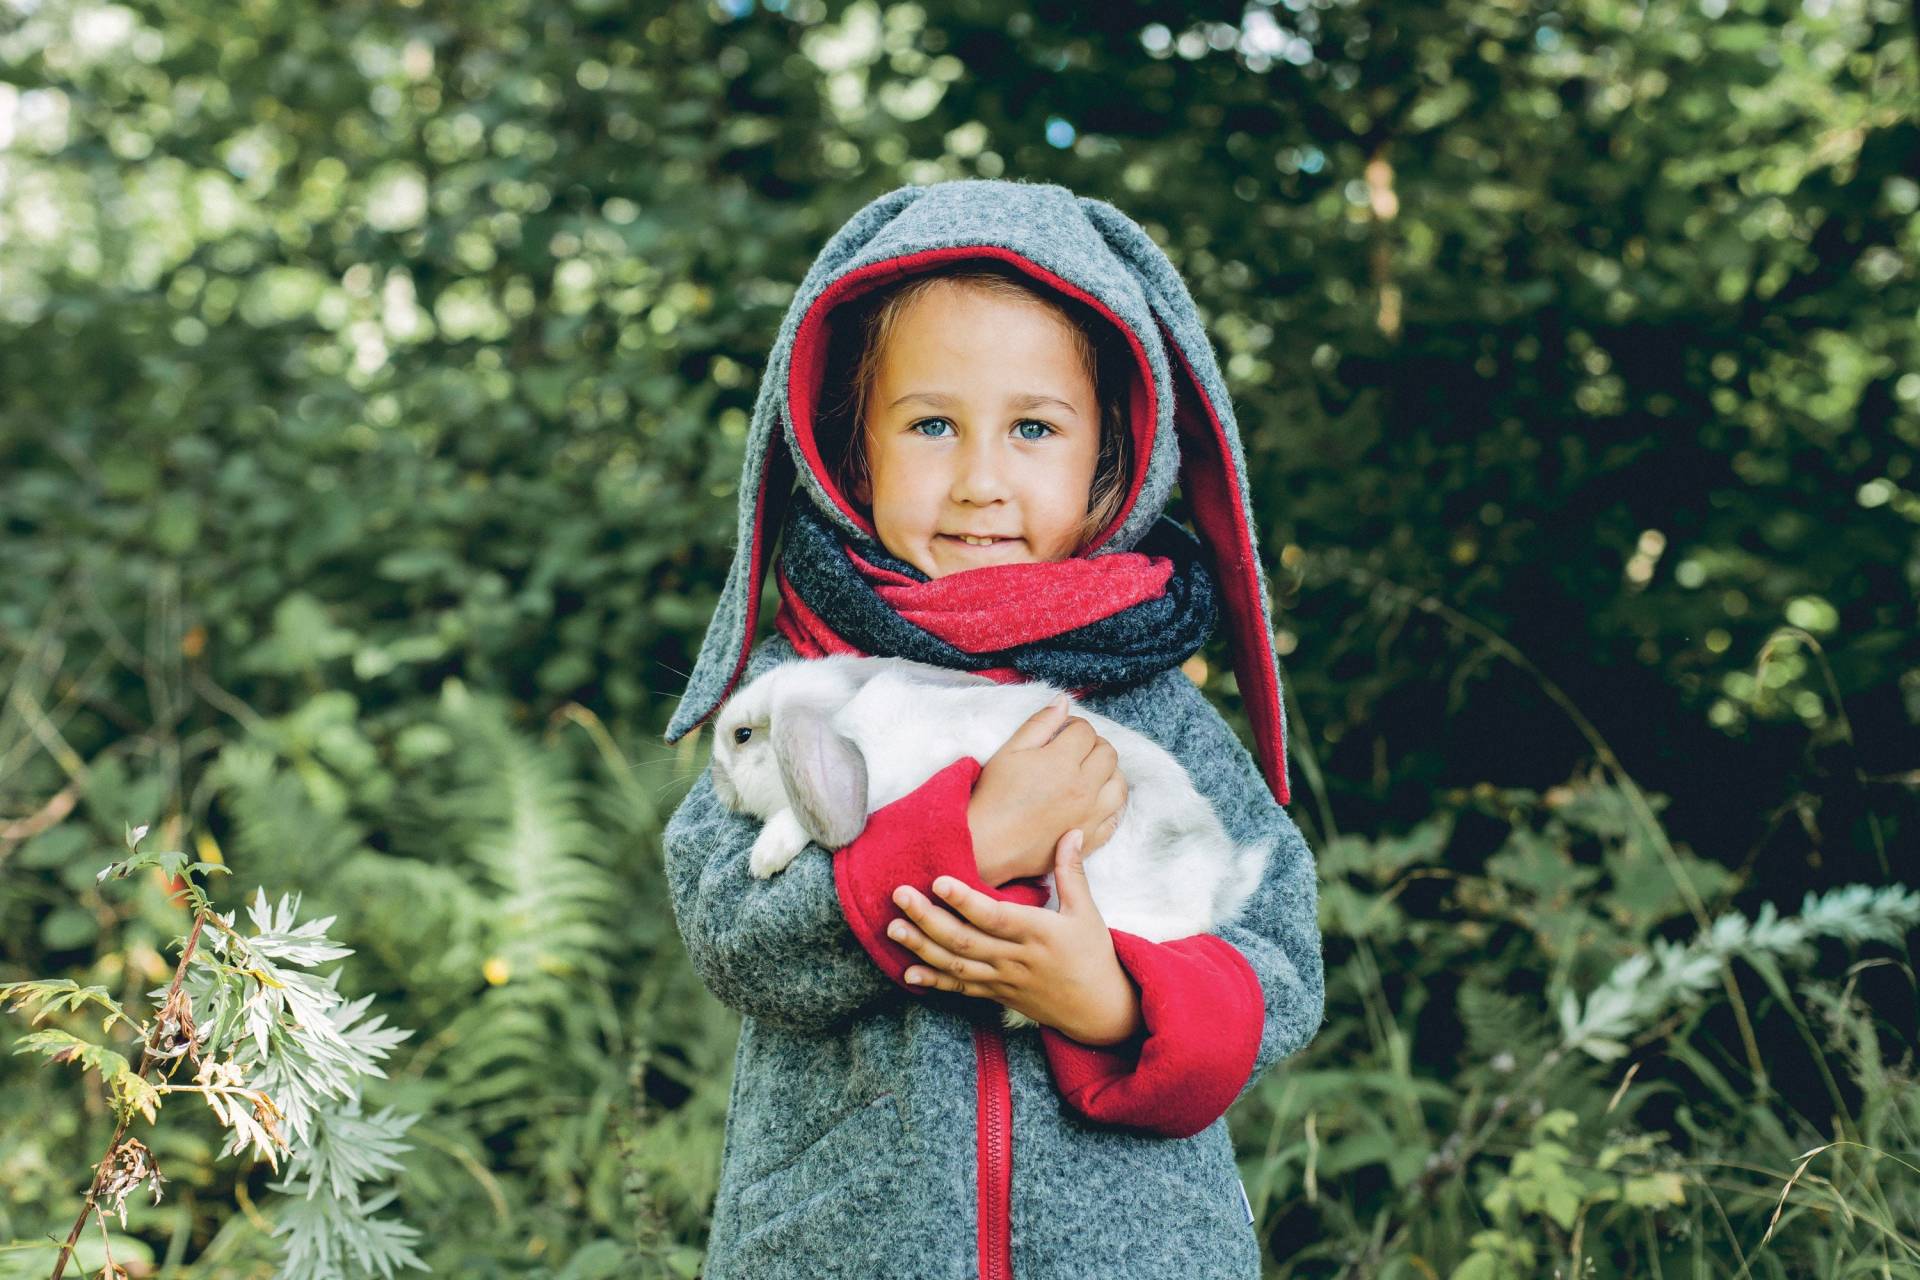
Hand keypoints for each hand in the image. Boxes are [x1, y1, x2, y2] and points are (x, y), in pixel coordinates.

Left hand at [887, 829, 1144, 1046]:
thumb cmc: (1093, 955)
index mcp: (1039, 934)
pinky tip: (908, 971)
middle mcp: (1017, 959)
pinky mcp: (998, 995)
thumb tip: (1073, 831)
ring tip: (893, 928)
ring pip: (957, 965)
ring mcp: (1004, 980)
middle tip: (900, 896)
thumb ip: (1071, 872)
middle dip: (929, 918)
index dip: (965, 901)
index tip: (938, 882)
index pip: (995, 917)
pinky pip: (962, 988)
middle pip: (966, 940)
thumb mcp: (1087, 912)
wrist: (1099, 1009)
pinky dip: (935, 981)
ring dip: (922, 947)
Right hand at [967, 694, 1127, 887]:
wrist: (987, 845)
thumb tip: (1063, 701)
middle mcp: (1083, 788)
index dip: (1074, 726)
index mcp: (1063, 762)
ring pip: (1119, 784)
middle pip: (1108, 753)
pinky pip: (1116, 817)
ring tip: (1089, 773)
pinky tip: (1096, 800)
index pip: (1086, 731)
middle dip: (1093, 745)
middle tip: (1074, 751)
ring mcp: (1091, 815)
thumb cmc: (994, 796)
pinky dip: (1111, 804)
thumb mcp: (1010, 751)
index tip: (1062, 733)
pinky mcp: (1090, 839)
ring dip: (1108, 772)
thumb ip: (1040, 723)